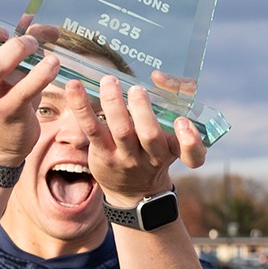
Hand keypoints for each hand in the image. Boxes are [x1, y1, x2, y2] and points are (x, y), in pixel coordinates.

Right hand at [0, 0, 57, 165]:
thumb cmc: (4, 97)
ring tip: (35, 47)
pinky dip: (41, 74)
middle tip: (10, 36)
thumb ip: (22, 43)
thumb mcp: (8, 68)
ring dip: (17, 51)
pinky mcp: (6, 113)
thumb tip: (45, 25)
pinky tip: (53, 65)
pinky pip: (23, 91)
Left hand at [63, 74, 205, 203]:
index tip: (184, 122)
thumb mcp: (171, 142)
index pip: (193, 154)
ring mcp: (126, 157)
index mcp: (173, 152)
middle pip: (150, 134)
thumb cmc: (153, 156)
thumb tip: (159, 77)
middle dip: (143, 110)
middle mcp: (152, 157)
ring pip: (121, 129)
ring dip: (114, 103)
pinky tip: (74, 86)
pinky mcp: (103, 154)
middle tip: (137, 89)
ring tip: (110, 81)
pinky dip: (82, 105)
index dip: (190, 140)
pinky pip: (92, 128)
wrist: (133, 191)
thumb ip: (173, 111)